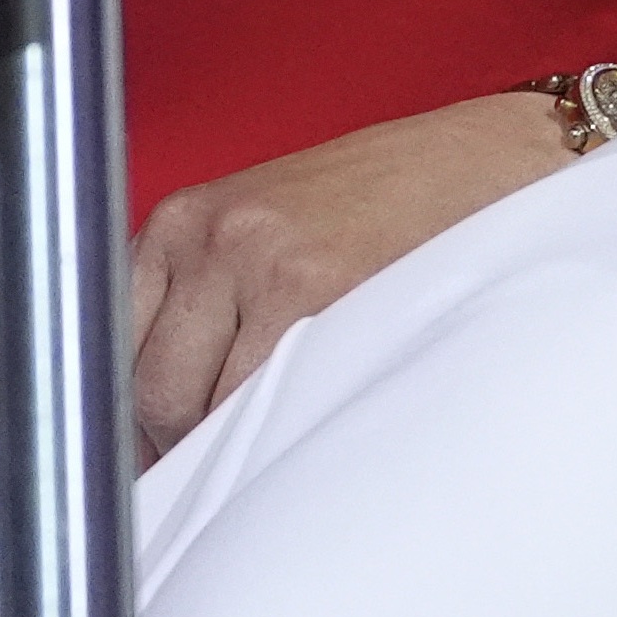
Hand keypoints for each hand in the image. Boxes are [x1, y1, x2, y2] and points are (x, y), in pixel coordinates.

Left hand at [125, 90, 571, 458]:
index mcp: (186, 218)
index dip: (132, 420)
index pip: (109, 349)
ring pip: (197, 409)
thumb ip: (207, 303)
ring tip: (289, 430)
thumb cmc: (400, 205)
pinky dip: (281, 429)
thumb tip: (154, 427)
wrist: (507, 159)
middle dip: (182, 442)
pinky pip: (262, 403)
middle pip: (148, 390)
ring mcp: (265, 261)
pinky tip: (322, 413)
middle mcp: (214, 234)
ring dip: (233, 442)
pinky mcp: (321, 291)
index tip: (157, 455)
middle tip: (235, 456)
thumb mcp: (275, 230)